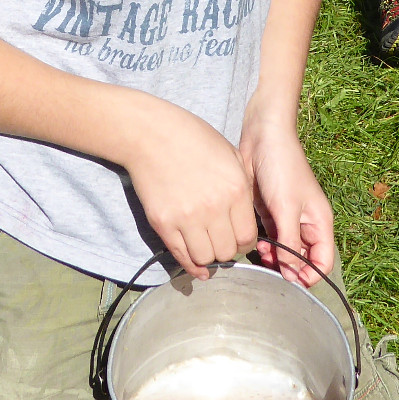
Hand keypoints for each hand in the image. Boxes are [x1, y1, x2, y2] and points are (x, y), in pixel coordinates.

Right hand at [123, 97, 257, 279]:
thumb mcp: (229, 156)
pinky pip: (181, 255)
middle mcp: (214, 208)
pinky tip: (195, 264)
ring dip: (208, 257)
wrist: (150, 134)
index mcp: (236, 190)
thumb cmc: (192, 139)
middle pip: (227, 251)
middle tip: (220, 241)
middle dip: (226, 250)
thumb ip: (241, 189)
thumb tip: (244, 221)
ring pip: (205, 258)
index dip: (244, 242)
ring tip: (206, 246)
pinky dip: (190, 264)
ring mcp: (187, 217)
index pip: (248, 237)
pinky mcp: (163, 223)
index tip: (238, 238)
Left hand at [240, 119, 335, 286]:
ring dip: (274, 259)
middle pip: (303, 260)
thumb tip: (289, 271)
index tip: (290, 281)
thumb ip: (288, 241)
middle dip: (288, 269)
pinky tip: (255, 244)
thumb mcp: (286, 207)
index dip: (310, 276)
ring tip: (261, 253)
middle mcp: (306, 224)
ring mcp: (288, 219)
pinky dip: (265, 247)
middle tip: (270, 268)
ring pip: (285, 252)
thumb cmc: (282, 168)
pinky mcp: (270, 214)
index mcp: (320, 223)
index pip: (323, 262)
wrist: (263, 137)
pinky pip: (271, 240)